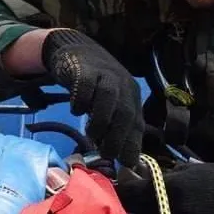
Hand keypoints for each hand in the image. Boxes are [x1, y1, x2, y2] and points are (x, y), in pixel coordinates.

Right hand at [41, 29, 144, 166]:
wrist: (78, 50)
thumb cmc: (95, 84)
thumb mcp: (110, 104)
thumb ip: (114, 126)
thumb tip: (119, 159)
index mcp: (131, 96)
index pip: (137, 123)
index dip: (133, 144)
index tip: (128, 164)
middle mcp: (122, 85)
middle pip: (126, 112)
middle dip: (118, 137)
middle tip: (108, 154)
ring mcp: (105, 75)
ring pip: (109, 98)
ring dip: (101, 120)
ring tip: (92, 134)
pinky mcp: (86, 69)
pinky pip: (86, 85)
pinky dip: (82, 100)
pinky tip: (76, 110)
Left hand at [117, 162, 213, 213]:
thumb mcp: (188, 170)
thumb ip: (160, 176)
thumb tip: (135, 173)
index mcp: (169, 188)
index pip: (130, 193)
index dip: (121, 189)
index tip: (119, 185)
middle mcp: (171, 212)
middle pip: (139, 212)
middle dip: (140, 205)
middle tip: (147, 196)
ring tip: (168, 209)